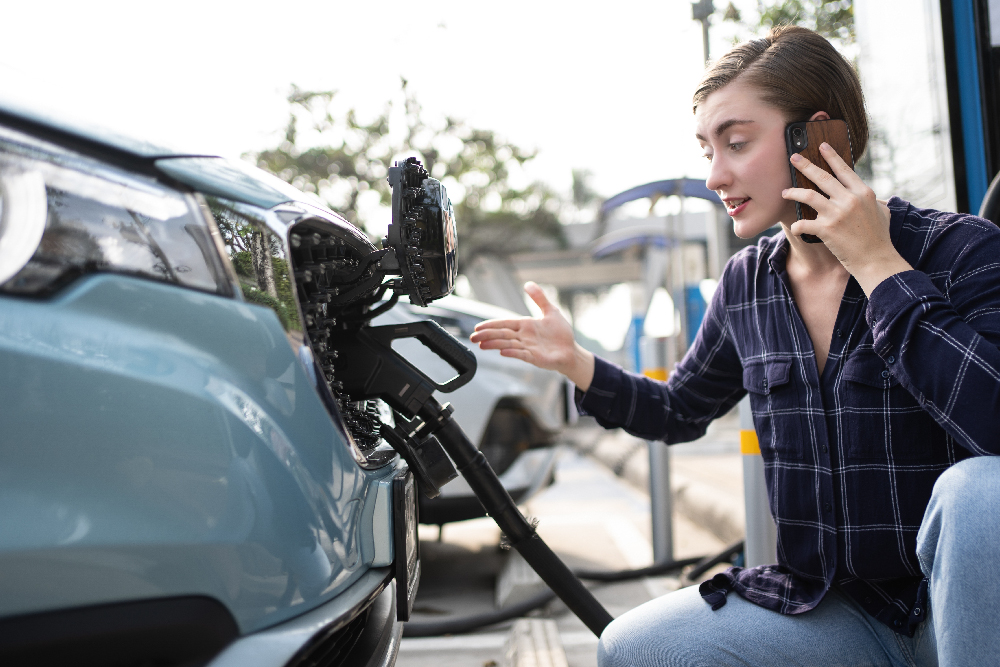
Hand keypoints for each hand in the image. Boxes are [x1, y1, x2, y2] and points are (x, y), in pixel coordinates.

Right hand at [470, 281, 595, 389]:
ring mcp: (528, 348)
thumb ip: (539, 298)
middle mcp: (524, 337)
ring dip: (494, 344)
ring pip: (508, 344)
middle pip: (502, 334)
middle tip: (473, 337)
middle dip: (487, 335)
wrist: (571, 351)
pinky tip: (502, 352)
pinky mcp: (535, 358)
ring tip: (481, 344)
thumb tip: (528, 284)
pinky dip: (512, 352)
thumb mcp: (551, 311)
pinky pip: (521, 354)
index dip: (491, 325)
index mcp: (525, 325)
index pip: (504, 324)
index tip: (478, 327)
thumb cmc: (561, 333)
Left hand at [784, 143, 911, 294]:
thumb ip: (874, 200)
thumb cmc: (879, 237)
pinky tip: (795, 227)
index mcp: (863, 192)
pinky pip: (804, 223)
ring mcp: (837, 214)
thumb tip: (871, 196)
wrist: (876, 260)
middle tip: (793, 157)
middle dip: (805, 165)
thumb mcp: (882, 212)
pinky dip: (797, 225)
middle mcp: (850, 200)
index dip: (831, 157)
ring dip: (794, 192)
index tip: (820, 146)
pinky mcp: (827, 229)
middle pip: (822, 177)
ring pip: (808, 196)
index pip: (843, 170)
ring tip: (785, 192)